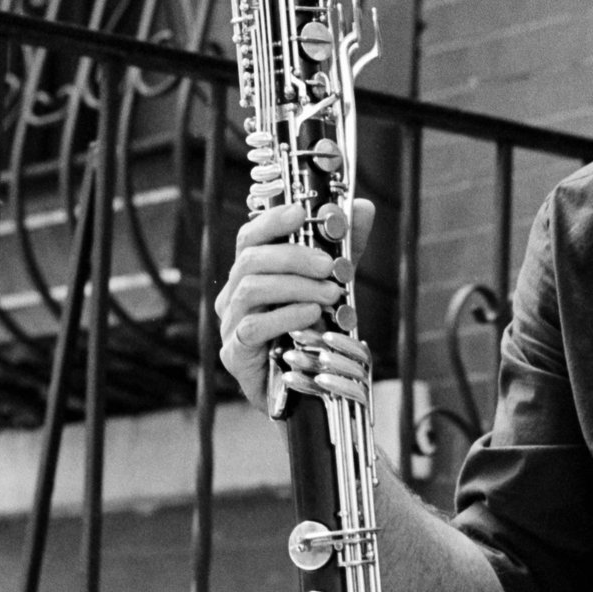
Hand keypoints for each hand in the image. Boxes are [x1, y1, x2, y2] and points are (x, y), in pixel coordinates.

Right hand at [215, 198, 375, 407]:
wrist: (308, 384)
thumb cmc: (313, 327)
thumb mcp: (333, 280)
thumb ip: (345, 247)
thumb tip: (362, 207)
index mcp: (252, 272)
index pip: (250, 236)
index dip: (272, 220)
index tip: (301, 212)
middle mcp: (234, 294)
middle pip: (250, 260)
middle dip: (294, 256)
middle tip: (330, 265)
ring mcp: (230, 323)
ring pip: (250, 289)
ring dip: (296, 286)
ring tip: (330, 293)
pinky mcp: (235, 353)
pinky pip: (253, 327)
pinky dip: (286, 316)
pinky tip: (312, 316)